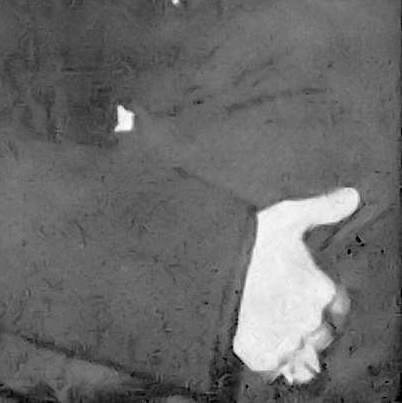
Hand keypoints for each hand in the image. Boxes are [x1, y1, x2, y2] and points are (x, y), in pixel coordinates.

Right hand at [233, 187, 358, 383]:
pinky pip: (275, 368)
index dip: (318, 299)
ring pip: (299, 353)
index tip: (298, 289)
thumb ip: (323, 209)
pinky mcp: (262, 356)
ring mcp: (287, 341)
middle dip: (302, 322)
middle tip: (276, 303)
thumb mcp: (288, 216)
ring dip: (288, 344)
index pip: (333, 306)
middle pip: (318, 332)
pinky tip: (255, 337)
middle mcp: (311, 321)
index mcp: (321, 290)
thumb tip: (352, 196)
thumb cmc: (252, 238)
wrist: (212, 261)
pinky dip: (269, 358)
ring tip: (265, 322)